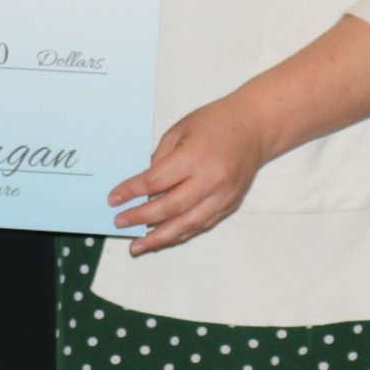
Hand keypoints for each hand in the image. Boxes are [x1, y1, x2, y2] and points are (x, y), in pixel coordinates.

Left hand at [112, 97, 267, 254]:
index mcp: (195, 157)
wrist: (254, 128)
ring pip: (186, 225)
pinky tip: (162, 238)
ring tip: (137, 245)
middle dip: (141, 218)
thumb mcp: (179, 131)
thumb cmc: (215, 123)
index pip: (156, 181)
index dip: (132, 192)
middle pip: (170, 208)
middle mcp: (211, 180)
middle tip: (120, 222)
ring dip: (159, 238)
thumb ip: (160, 159)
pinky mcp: (229, 205)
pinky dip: (180, 233)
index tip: (114, 199)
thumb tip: (142, 187)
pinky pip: (200, 225)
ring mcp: (223, 196)